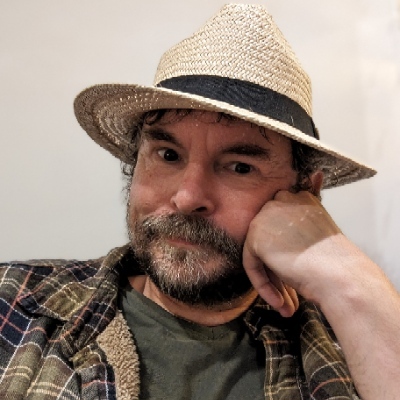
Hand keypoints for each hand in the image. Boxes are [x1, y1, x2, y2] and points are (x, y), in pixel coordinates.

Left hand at [242, 190, 340, 315]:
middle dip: (279, 272)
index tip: (297, 275)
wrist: (340, 274)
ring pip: (261, 255)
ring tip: (288, 306)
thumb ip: (296, 234)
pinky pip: (252, 265)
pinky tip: (280, 303)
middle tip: (291, 297)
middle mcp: (282, 201)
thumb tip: (279, 249)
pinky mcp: (255, 236)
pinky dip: (263, 286)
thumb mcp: (317, 235)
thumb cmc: (338, 262)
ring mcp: (266, 217)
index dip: (288, 254)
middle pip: (271, 240)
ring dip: (274, 283)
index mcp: (301, 198)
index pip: (284, 226)